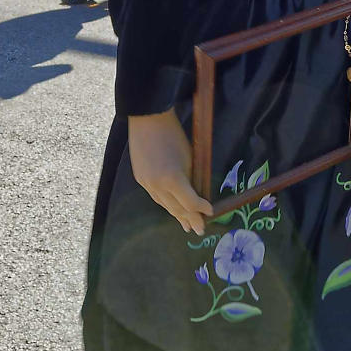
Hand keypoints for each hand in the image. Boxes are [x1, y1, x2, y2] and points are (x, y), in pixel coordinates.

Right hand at [128, 111, 212, 236]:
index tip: (210, 212)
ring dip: (176, 215)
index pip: (190, 203)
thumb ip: (192, 179)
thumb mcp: (189, 158)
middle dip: (189, 219)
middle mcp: (157, 186)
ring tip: (186, 225)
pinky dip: (166, 204)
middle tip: (199, 230)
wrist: (148, 119)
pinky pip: (155, 196)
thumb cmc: (174, 135)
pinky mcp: (140, 179)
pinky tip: (171, 208)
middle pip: (176, 208)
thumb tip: (196, 195)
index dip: (201, 209)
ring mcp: (146, 183)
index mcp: (173, 179)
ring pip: (164, 205)